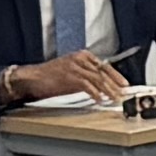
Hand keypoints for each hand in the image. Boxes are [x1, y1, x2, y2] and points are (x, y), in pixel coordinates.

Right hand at [2, 54, 116, 105]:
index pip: (104, 65)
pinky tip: (99, 100)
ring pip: (98, 78)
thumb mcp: (71, 72)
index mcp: (81, 56)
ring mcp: (75, 67)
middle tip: (123, 93)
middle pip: (103, 71)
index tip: (123, 85)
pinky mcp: (69, 77)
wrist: (31, 78)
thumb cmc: (49, 77)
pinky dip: (95, 94)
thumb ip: (85, 75)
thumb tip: (101, 86)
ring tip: (114, 98)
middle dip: (115, 83)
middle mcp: (79, 59)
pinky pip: (87, 86)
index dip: (116, 76)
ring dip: (108, 90)